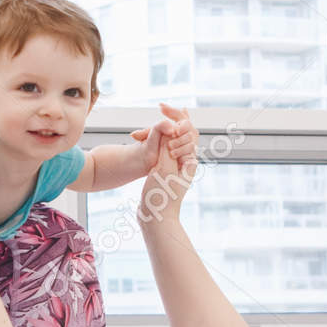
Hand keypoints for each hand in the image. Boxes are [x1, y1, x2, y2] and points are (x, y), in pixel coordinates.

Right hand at [137, 102, 198, 224]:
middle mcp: (185, 162)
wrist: (156, 220)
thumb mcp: (163, 169)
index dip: (179, 116)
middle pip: (182, 133)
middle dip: (170, 120)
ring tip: (137, 132)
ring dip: (157, 132)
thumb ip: (166, 147)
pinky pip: (162, 150)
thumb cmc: (161, 199)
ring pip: (169, 141)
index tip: (163, 108)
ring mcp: (175, 167)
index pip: (189, 130)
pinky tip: (142, 139)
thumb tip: (170, 126)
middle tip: (161, 106)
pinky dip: (154, 142)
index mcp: (189, 160)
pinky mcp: (164, 172)